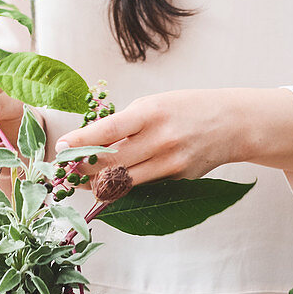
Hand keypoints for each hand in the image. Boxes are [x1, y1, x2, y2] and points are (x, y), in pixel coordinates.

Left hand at [56, 90, 251, 185]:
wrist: (232, 124)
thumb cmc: (186, 109)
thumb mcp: (153, 105)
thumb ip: (125, 125)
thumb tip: (89, 146)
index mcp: (151, 113)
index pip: (107, 131)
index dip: (80, 143)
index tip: (60, 149)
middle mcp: (160, 140)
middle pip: (110, 164)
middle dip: (83, 170)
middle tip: (66, 172)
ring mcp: (170, 164)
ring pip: (123, 183)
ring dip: (98, 185)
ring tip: (82, 182)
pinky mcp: (177, 180)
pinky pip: (142, 188)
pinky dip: (123, 187)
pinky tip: (110, 184)